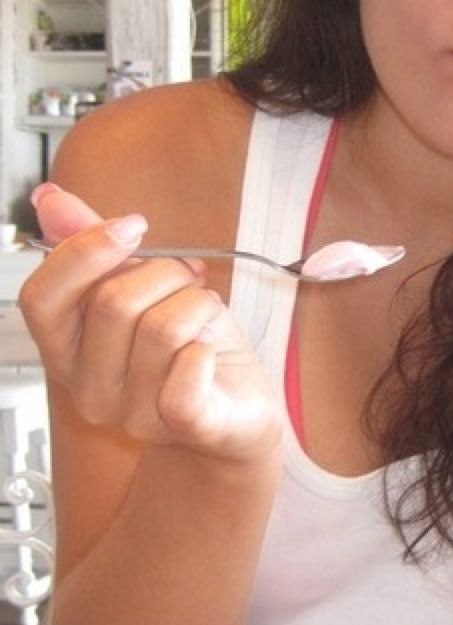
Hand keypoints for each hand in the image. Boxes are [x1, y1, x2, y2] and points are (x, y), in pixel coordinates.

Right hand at [19, 184, 282, 461]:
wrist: (239, 408)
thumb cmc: (188, 347)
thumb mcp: (140, 287)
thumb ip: (91, 247)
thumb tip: (49, 200)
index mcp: (68, 352)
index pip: (41, 300)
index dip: (84, 251)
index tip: (132, 225)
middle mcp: (91, 389)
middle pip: (111, 303)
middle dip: (164, 274)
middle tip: (187, 284)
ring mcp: (134, 415)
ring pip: (161, 328)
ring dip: (197, 304)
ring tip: (204, 316)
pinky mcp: (185, 424)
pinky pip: (188, 371)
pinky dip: (207, 346)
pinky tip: (210, 351)